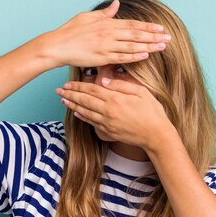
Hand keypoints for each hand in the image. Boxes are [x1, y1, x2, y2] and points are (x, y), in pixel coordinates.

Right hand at [43, 0, 171, 67]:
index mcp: (107, 24)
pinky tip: (145, 56)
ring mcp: (106, 46)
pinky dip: (134, 57)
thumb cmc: (70, 31)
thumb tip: (116, 4)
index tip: (160, 28)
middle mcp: (109, 34)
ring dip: (149, 46)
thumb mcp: (87, 17)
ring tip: (162, 47)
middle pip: (136, 35)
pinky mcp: (101, 58)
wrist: (57, 46)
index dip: (147, 27)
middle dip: (154, 36)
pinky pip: (121, 58)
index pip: (132, 25)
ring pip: (132, 46)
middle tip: (169, 38)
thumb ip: (105, 13)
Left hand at [54, 78, 173, 150]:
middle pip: (84, 101)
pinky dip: (82, 117)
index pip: (92, 90)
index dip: (78, 86)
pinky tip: (77, 113)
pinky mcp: (109, 133)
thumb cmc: (152, 112)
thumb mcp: (140, 92)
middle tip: (59, 91)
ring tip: (63, 100)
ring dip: (73, 105)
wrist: (156, 135)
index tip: (68, 83)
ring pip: (85, 113)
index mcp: (115, 99)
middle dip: (70, 95)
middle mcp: (108, 112)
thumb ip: (121, 85)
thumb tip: (103, 81)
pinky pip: (92, 123)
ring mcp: (107, 124)